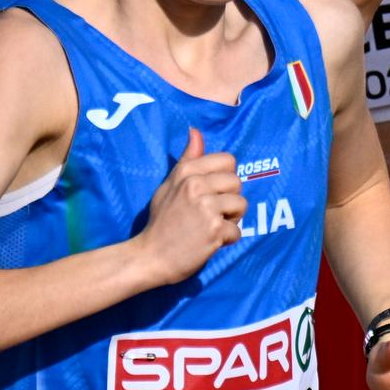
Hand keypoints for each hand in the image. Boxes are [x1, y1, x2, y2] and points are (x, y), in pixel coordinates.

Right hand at [133, 128, 244, 285]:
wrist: (149, 257)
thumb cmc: (161, 221)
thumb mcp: (169, 185)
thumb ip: (188, 159)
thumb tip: (195, 131)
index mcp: (187, 172)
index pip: (228, 161)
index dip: (224, 178)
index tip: (211, 192)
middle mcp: (196, 185)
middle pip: (238, 183)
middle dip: (229, 199)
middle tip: (208, 214)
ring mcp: (206, 207)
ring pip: (241, 205)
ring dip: (230, 220)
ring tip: (209, 227)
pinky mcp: (214, 230)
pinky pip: (237, 231)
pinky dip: (226, 240)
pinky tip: (208, 242)